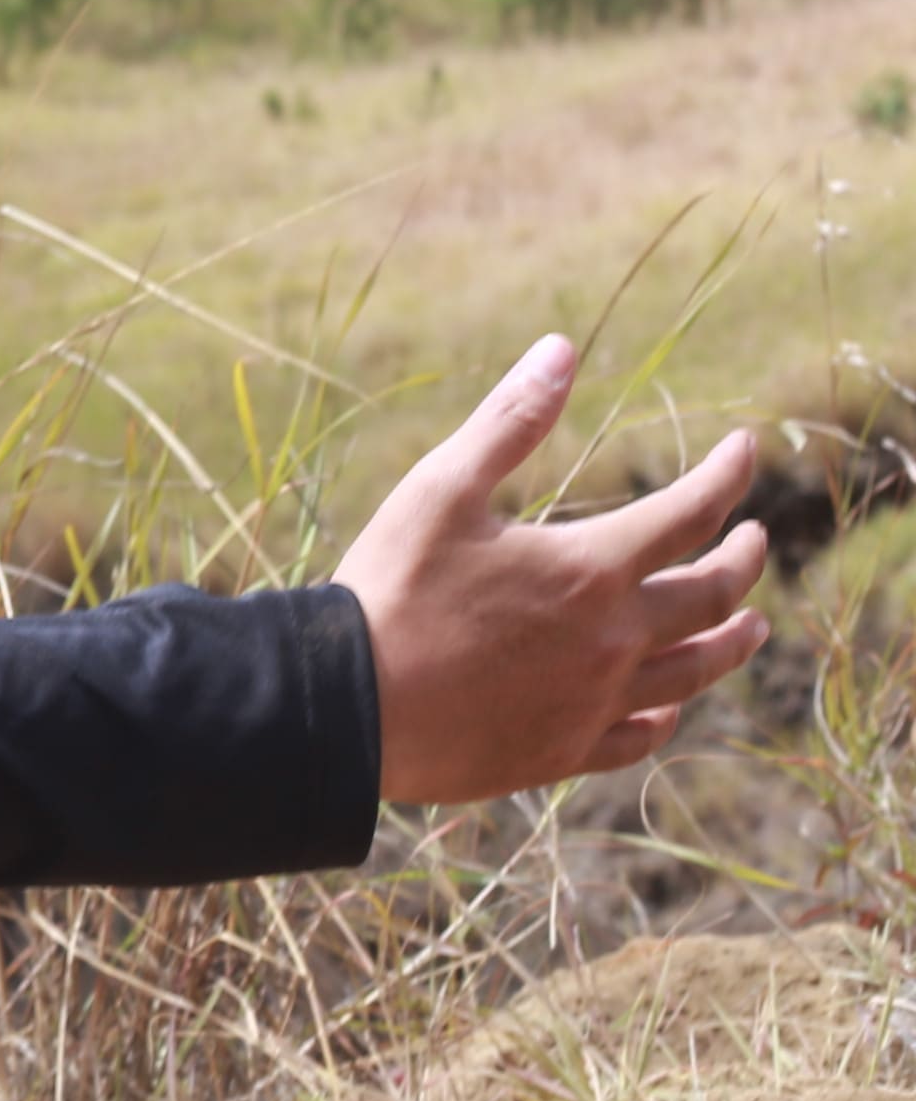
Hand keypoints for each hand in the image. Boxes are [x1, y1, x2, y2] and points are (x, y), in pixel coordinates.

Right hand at [336, 335, 767, 802]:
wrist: (346, 705)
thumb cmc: (388, 589)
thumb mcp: (440, 490)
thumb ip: (508, 422)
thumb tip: (560, 350)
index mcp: (589, 569)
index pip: (690, 511)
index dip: (726, 474)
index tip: (743, 449)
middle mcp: (613, 639)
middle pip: (712, 596)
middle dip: (743, 559)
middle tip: (753, 539)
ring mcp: (594, 701)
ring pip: (696, 671)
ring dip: (733, 641)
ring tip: (753, 626)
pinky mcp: (564, 750)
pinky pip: (639, 735)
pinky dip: (666, 714)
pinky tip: (668, 705)